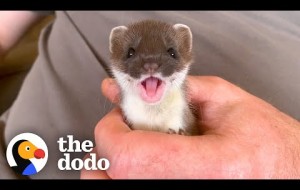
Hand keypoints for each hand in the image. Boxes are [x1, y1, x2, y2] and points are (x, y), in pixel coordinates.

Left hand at [81, 76, 299, 178]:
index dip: (111, 132)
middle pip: (114, 177)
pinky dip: (132, 172)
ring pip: (116, 186)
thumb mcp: (227, 102)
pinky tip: (146, 162)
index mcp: (208, 165)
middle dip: (111, 147)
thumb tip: (142, 87)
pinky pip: (136, 185)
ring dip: (117, 165)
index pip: (128, 156)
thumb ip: (180, 92)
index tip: (118, 117)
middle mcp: (190, 188)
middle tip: (125, 131)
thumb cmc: (269, 143)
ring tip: (135, 146)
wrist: (285, 169)